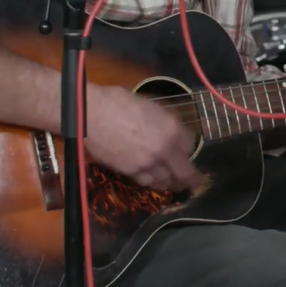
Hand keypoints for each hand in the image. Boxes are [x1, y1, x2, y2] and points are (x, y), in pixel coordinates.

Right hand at [85, 85, 202, 191]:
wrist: (90, 115)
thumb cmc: (117, 101)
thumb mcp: (150, 105)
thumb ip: (163, 121)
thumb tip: (167, 128)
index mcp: (172, 128)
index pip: (190, 145)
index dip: (188, 148)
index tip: (186, 150)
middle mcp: (164, 149)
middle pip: (184, 172)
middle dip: (191, 179)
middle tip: (195, 182)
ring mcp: (148, 163)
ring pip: (166, 181)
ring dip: (172, 184)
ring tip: (176, 185)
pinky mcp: (130, 172)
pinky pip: (147, 182)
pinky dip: (154, 184)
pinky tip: (156, 183)